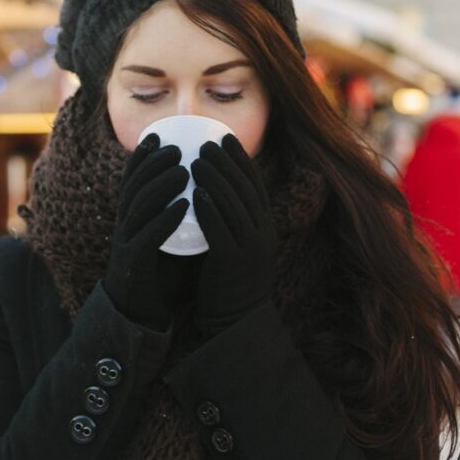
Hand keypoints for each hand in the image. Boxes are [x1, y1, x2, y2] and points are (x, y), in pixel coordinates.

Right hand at [104, 133, 190, 329]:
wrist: (142, 311)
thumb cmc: (161, 270)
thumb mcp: (170, 234)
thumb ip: (181, 211)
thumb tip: (209, 184)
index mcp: (131, 216)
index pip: (131, 179)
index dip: (142, 156)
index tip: (159, 136)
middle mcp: (124, 225)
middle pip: (133, 187)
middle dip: (153, 164)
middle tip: (176, 149)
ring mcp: (126, 244)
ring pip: (138, 208)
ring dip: (160, 186)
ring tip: (183, 171)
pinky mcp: (132, 264)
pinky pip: (146, 238)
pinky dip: (164, 220)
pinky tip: (181, 207)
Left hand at [190, 134, 276, 336]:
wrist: (236, 321)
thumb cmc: (229, 279)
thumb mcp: (236, 245)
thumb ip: (229, 221)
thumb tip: (210, 192)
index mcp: (264, 227)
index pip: (253, 186)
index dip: (240, 160)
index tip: (223, 138)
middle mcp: (262, 235)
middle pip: (245, 190)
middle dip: (226, 163)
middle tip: (206, 143)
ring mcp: (249, 249)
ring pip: (233, 206)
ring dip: (215, 180)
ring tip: (196, 160)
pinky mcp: (233, 263)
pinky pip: (221, 231)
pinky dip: (210, 210)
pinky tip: (196, 194)